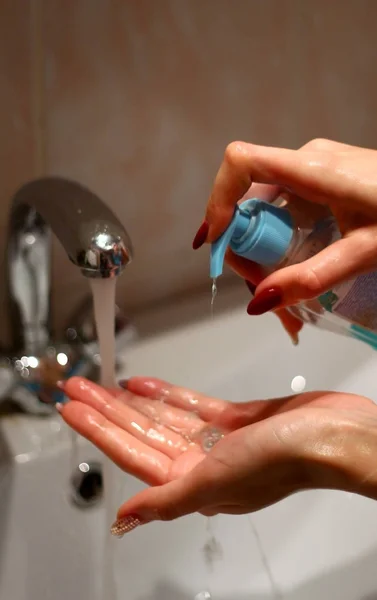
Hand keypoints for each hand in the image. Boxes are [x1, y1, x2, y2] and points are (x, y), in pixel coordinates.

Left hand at [60, 376, 376, 535]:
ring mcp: (219, 441)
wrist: (333, 435)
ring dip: (132, 400)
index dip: (98, 432)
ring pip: (164, 417)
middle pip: (141, 433)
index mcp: (192, 483)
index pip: (131, 455)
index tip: (71, 410)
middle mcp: (201, 464)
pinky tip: (145, 382)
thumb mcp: (215, 482)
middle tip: (76, 386)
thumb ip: (167, 497)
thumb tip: (125, 518)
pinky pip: (194, 405)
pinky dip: (169, 394)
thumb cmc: (282, 461)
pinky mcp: (237, 420)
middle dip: (106, 410)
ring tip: (102, 380)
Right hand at [193, 139, 376, 340]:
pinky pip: (284, 208)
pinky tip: (292, 271)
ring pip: (265, 208)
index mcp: (313, 168)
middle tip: (263, 296)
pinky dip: (278, 241)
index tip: (215, 242)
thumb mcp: (363, 253)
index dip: (217, 198)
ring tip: (280, 296)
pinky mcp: (322, 179)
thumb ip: (310, 278)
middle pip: (248, 199)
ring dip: (261, 251)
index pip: (241, 162)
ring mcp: (314, 168)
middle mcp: (307, 161)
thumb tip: (258, 302)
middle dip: (244, 250)